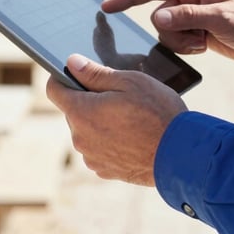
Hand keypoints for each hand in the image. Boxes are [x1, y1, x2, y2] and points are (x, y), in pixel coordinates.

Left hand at [46, 54, 185, 185]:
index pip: (54, 89)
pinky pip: (99, 147)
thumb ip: (96, 73)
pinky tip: (133, 134)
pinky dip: (110, 139)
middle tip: (120, 93)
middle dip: (90, 99)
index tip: (78, 71)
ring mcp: (91, 157)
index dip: (63, 76)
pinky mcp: (104, 170)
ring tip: (131, 115)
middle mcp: (80, 138)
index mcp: (81, 112)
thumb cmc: (156, 112)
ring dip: (101, 120)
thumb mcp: (129, 81)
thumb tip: (71, 62)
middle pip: (74, 109)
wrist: (179, 154)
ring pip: (88, 129)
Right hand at [101, 0, 233, 63]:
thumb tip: (158, 19)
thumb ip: (188, 17)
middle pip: (158, 16)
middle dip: (174, 33)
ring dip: (182, 42)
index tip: (106, 6)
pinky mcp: (194, 28)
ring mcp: (191, 12)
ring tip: (205, 42)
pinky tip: (206, 46)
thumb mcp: (221, 18)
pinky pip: (176, 40)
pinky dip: (187, 48)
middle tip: (199, 38)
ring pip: (165, 31)